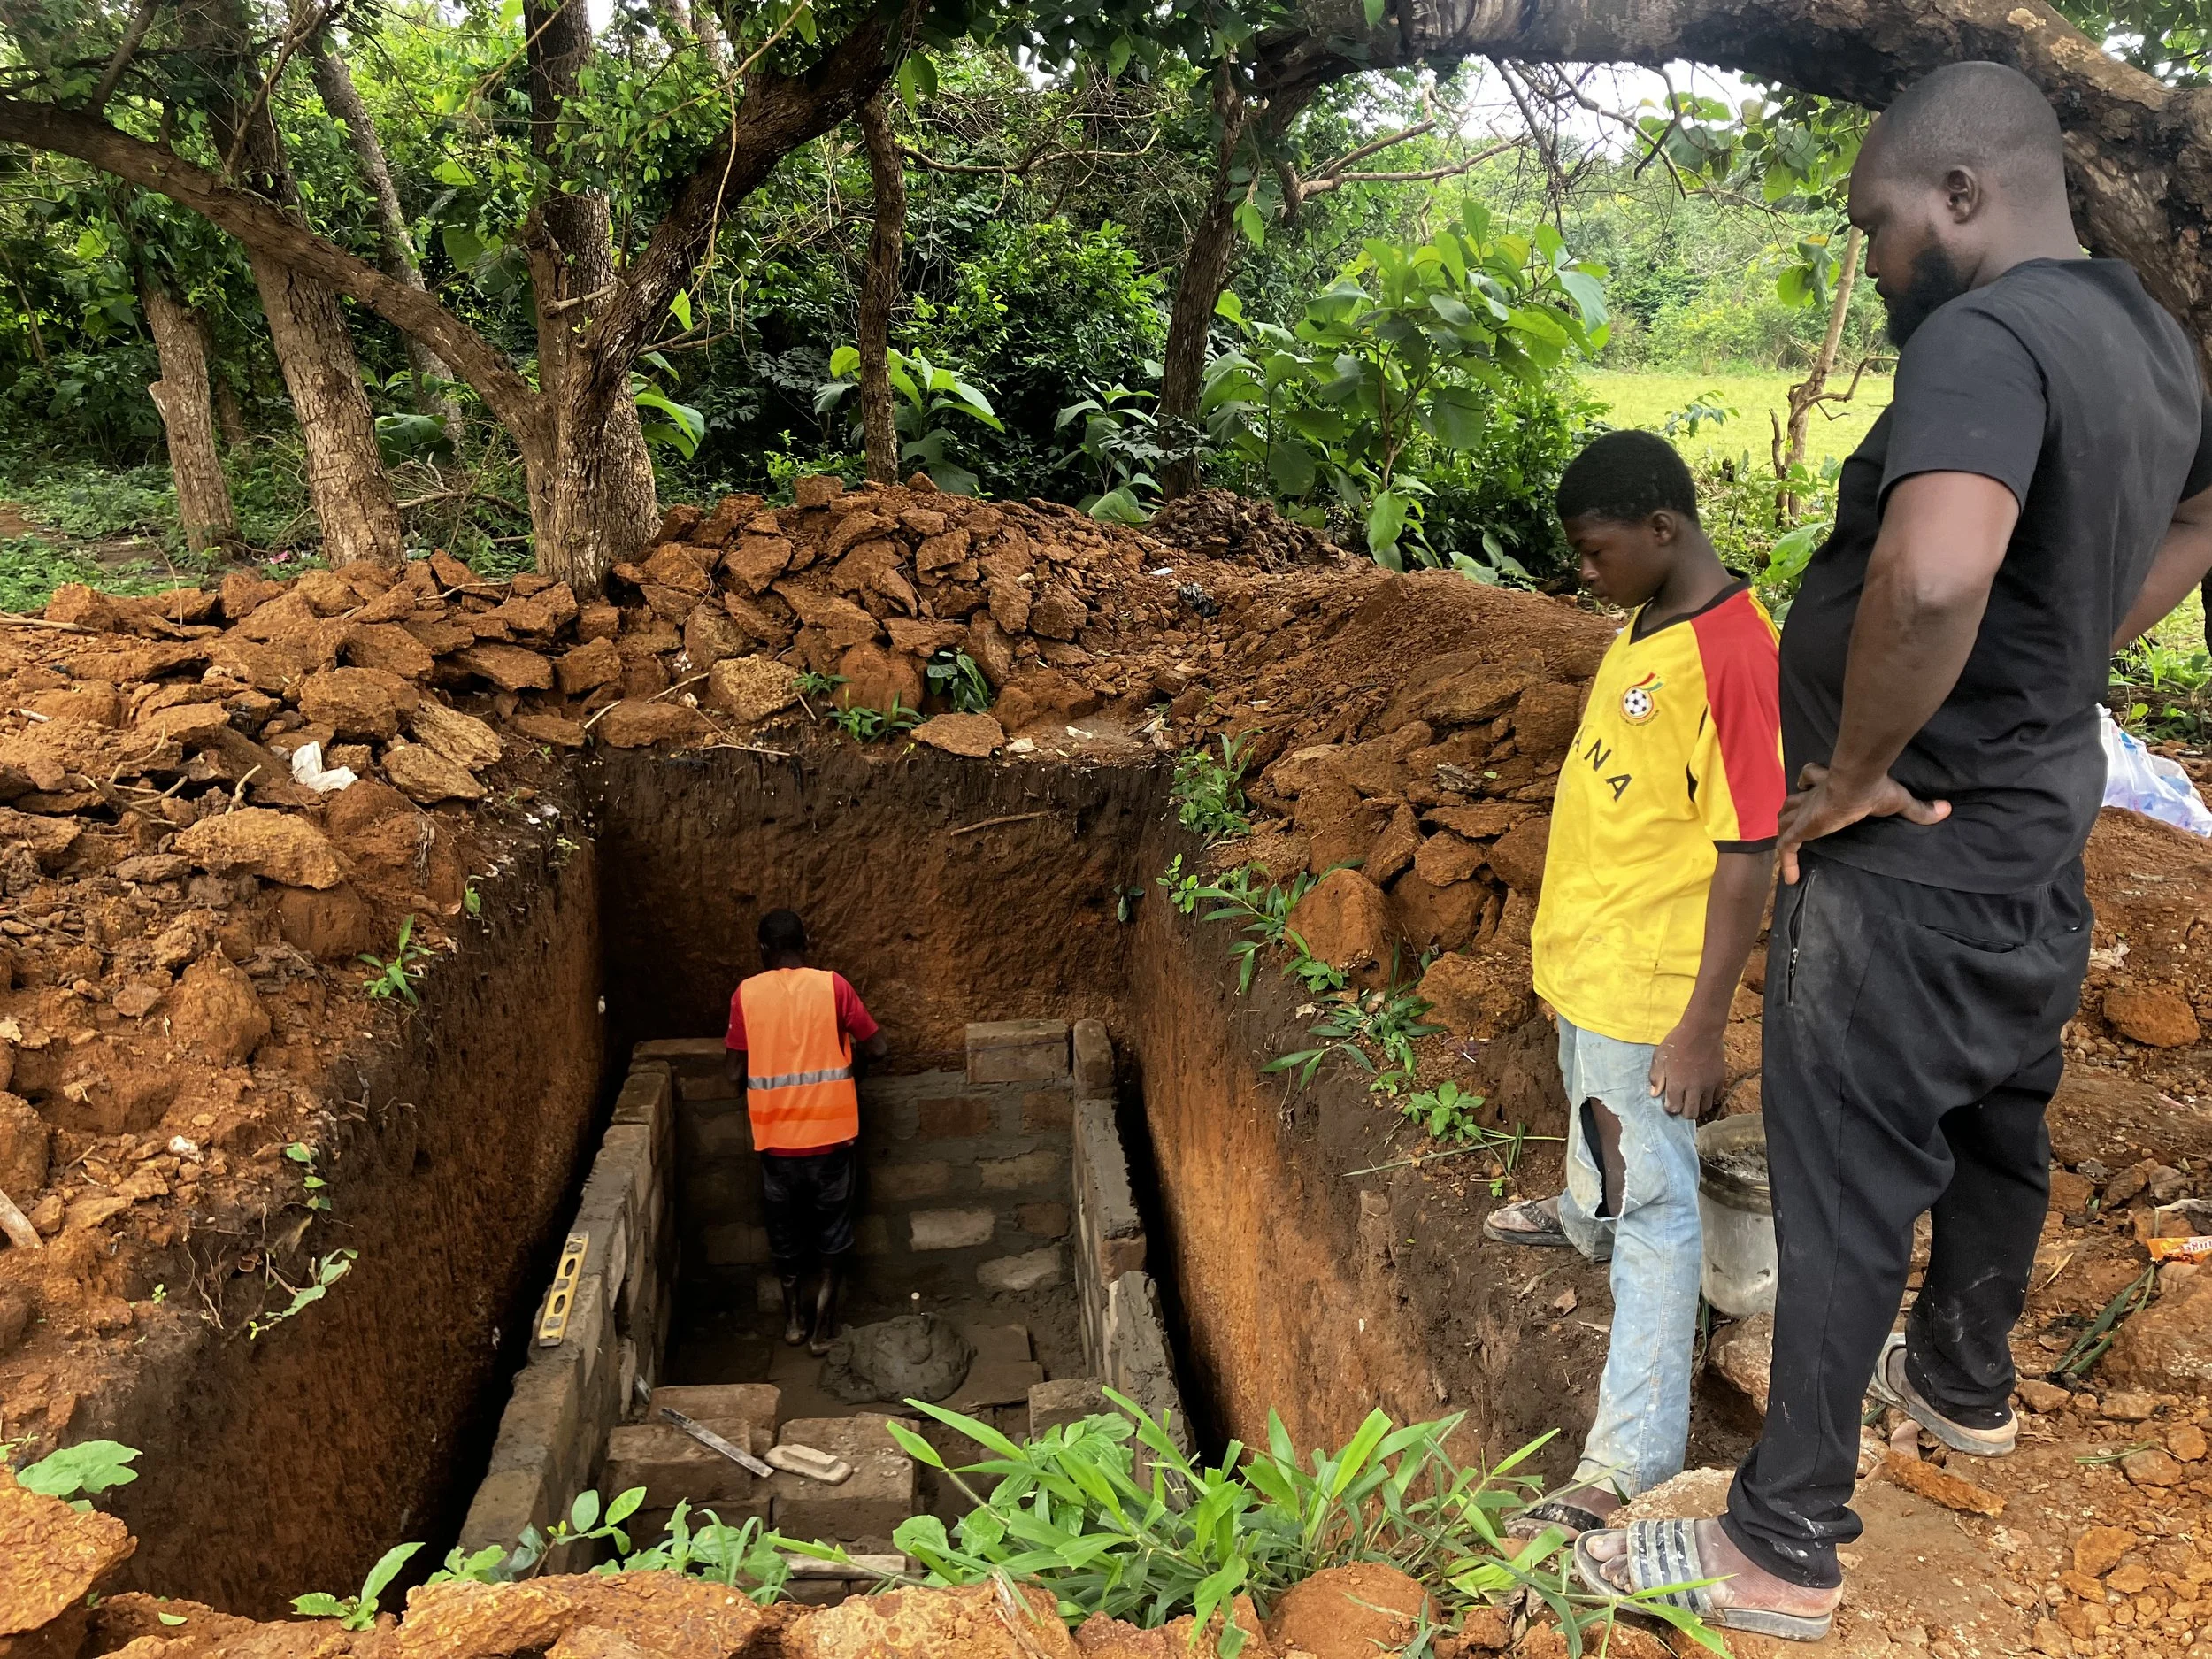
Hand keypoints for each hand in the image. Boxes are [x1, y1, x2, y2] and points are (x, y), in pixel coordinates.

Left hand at [1649, 1020, 1725, 1117]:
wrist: (1702, 1030)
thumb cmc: (1677, 1041)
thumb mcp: (1660, 1056)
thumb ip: (1656, 1076)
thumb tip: (1655, 1094)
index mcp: (1677, 1083)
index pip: (1674, 1108)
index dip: (1670, 1107)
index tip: (1668, 1101)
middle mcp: (1694, 1088)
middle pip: (1691, 1114)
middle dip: (1684, 1112)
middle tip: (1681, 1102)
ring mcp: (1709, 1085)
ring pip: (1705, 1108)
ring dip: (1697, 1106)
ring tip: (1692, 1097)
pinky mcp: (1720, 1079)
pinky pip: (1716, 1097)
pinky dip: (1709, 1098)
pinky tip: (1703, 1090)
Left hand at [1776, 762, 1948, 883]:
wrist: (1856, 785)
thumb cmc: (1874, 790)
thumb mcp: (1899, 801)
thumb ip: (1918, 809)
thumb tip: (1946, 810)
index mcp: (1830, 785)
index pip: (1811, 776)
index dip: (1808, 779)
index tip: (1805, 783)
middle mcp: (1813, 797)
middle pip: (1793, 801)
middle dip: (1792, 808)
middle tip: (1794, 820)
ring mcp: (1805, 813)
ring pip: (1784, 819)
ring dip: (1785, 830)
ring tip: (1789, 846)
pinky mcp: (1801, 829)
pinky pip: (1786, 848)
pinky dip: (1786, 863)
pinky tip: (1791, 880)